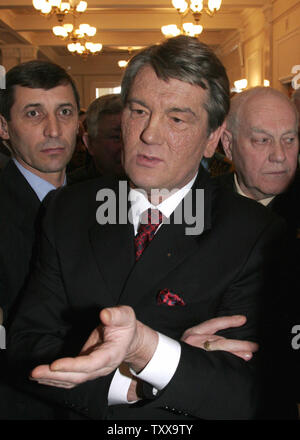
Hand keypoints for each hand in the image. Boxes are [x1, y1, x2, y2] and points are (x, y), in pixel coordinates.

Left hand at [30, 305, 157, 388]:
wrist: (130, 339)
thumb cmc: (126, 326)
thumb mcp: (125, 315)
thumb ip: (116, 315)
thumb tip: (104, 315)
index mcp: (112, 354)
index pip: (91, 364)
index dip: (72, 366)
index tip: (55, 365)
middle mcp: (102, 367)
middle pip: (78, 377)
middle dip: (56, 376)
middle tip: (35, 372)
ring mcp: (93, 371)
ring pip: (72, 381)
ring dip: (52, 380)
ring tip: (34, 375)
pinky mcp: (86, 369)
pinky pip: (70, 379)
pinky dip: (55, 380)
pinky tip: (42, 377)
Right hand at [181, 315, 258, 360]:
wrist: (161, 361)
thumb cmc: (178, 352)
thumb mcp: (190, 340)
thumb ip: (207, 338)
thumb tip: (230, 343)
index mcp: (193, 333)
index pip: (213, 324)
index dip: (229, 321)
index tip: (243, 319)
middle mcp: (193, 342)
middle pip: (219, 342)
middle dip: (238, 344)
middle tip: (253, 346)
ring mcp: (194, 354)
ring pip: (217, 354)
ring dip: (234, 355)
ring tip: (248, 355)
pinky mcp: (195, 365)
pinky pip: (212, 365)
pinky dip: (224, 365)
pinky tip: (234, 367)